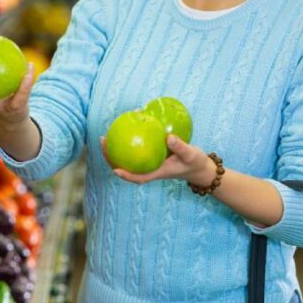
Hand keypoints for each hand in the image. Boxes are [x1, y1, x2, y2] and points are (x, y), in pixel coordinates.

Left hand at [100, 134, 215, 185]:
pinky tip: (129, 124)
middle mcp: (150, 168)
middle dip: (111, 157)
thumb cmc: (195, 162)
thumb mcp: (190, 154)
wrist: (199, 166)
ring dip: (116, 147)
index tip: (115, 170)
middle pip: (126, 167)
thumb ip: (180, 147)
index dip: (126, 176)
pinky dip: (131, 138)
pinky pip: (137, 148)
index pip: (138, 178)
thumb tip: (167, 137)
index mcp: (157, 173)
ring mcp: (149, 162)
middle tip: (103, 141)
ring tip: (107, 133)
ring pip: (128, 157)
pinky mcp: (151, 155)